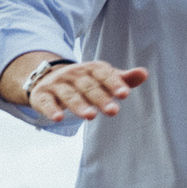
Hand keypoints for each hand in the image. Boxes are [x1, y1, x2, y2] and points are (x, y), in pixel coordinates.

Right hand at [30, 60, 148, 122]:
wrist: (47, 77)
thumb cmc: (84, 81)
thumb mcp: (103, 78)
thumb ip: (123, 79)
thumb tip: (144, 73)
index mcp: (91, 69)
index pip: (103, 74)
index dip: (114, 83)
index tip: (125, 94)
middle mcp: (74, 74)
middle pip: (88, 86)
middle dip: (100, 98)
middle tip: (113, 111)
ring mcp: (57, 84)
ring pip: (69, 94)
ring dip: (79, 105)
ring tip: (90, 116)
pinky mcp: (42, 95)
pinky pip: (46, 102)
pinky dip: (51, 109)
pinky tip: (58, 118)